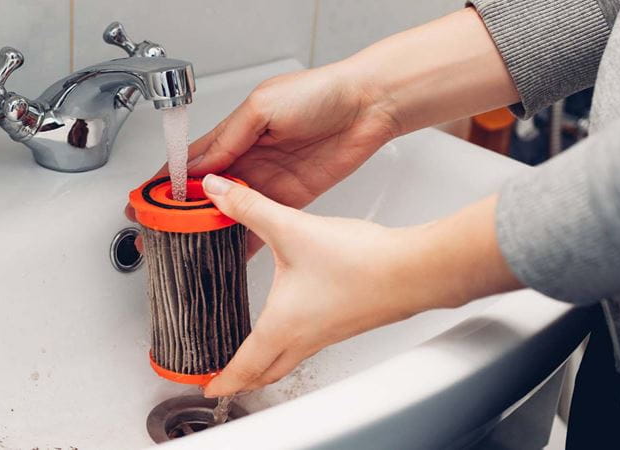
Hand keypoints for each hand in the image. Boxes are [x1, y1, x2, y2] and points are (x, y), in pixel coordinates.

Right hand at [126, 61, 400, 254]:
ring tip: (186, 249)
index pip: (190, 162)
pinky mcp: (291, 198)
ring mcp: (268, 181)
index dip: (166, 183)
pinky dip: (243, 239)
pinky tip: (226, 254)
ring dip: (208, 229)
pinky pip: (262, 223)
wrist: (367, 106)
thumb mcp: (263, 107)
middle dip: (181, 214)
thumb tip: (197, 167)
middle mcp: (248, 159)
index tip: (145, 203)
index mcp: (235, 133)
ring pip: (229, 211)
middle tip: (160, 235)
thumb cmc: (319, 93)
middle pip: (205, 193)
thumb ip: (229, 139)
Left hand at [198, 174, 521, 396]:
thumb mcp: (292, 229)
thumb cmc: (360, 263)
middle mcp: (305, 337)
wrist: (412, 270)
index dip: (222, 379)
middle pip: (267, 372)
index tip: (207, 387)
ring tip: (254, 355)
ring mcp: (329, 333)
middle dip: (243, 380)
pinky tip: (296, 320)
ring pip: (290, 360)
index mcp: (283, 326)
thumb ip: (250, 208)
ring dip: (268, 364)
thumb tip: (219, 191)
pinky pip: (312, 343)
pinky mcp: (347, 321)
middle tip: (226, 380)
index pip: (244, 366)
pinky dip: (292, 345)